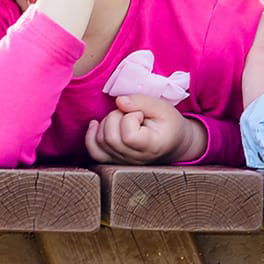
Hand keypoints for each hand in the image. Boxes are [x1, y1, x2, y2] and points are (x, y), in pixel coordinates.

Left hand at [84, 95, 204, 164]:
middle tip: (131, 113)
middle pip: (110, 138)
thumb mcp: (162, 108)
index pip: (128, 136)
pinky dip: (91, 136)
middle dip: (116, 117)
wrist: (172, 142)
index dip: (130, 118)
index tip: (141, 114)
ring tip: (123, 118)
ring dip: (106, 123)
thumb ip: (141, 102)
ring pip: (100, 142)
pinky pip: (94, 151)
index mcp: (151, 147)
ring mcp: (122, 162)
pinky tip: (96, 125)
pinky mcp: (112, 160)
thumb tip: (118, 101)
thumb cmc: (168, 124)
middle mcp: (134, 159)